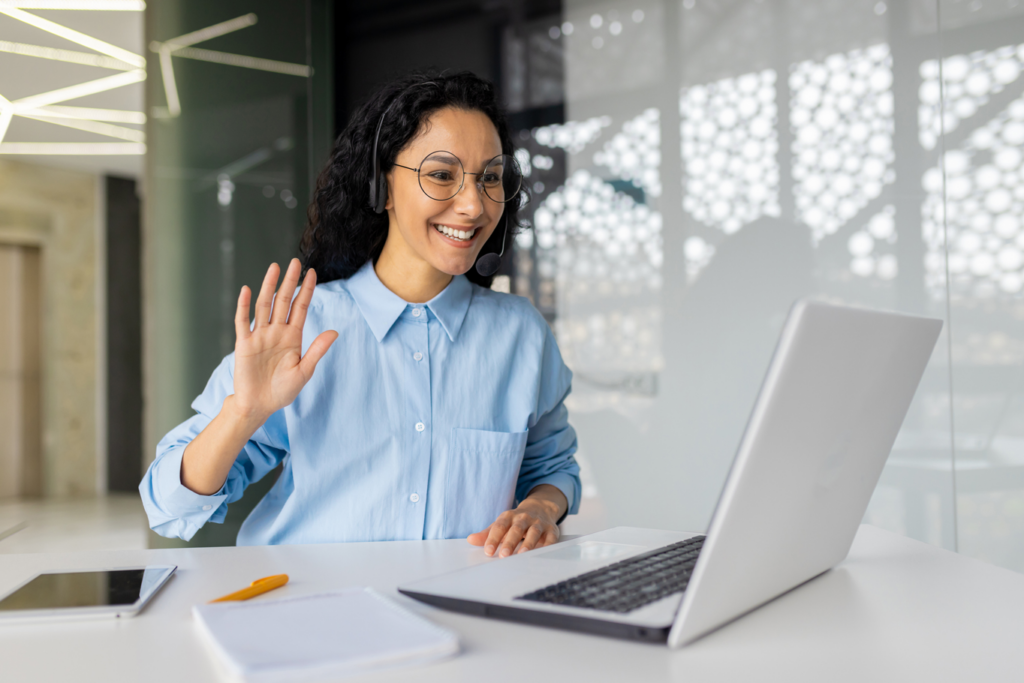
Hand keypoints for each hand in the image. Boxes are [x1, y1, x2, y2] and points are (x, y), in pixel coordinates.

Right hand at [232, 259, 337, 421]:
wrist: (259, 406)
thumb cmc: (282, 391)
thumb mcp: (304, 371)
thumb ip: (317, 350)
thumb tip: (335, 332)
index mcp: (293, 337)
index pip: (301, 308)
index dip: (306, 290)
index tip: (312, 272)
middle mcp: (276, 332)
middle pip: (283, 301)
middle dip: (289, 281)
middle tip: (294, 261)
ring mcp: (259, 336)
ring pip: (264, 306)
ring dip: (269, 287)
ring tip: (274, 267)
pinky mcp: (244, 344)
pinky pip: (243, 322)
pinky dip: (244, 306)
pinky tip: (247, 290)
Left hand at [467, 485, 566, 557]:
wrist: (540, 507)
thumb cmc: (517, 521)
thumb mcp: (501, 524)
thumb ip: (487, 534)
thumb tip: (470, 539)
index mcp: (509, 517)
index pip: (499, 526)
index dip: (493, 538)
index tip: (488, 551)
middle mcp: (524, 518)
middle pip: (516, 529)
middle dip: (510, 542)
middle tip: (504, 555)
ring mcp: (538, 523)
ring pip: (534, 532)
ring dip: (528, 543)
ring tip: (522, 555)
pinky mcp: (551, 529)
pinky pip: (551, 537)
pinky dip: (548, 545)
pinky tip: (542, 553)